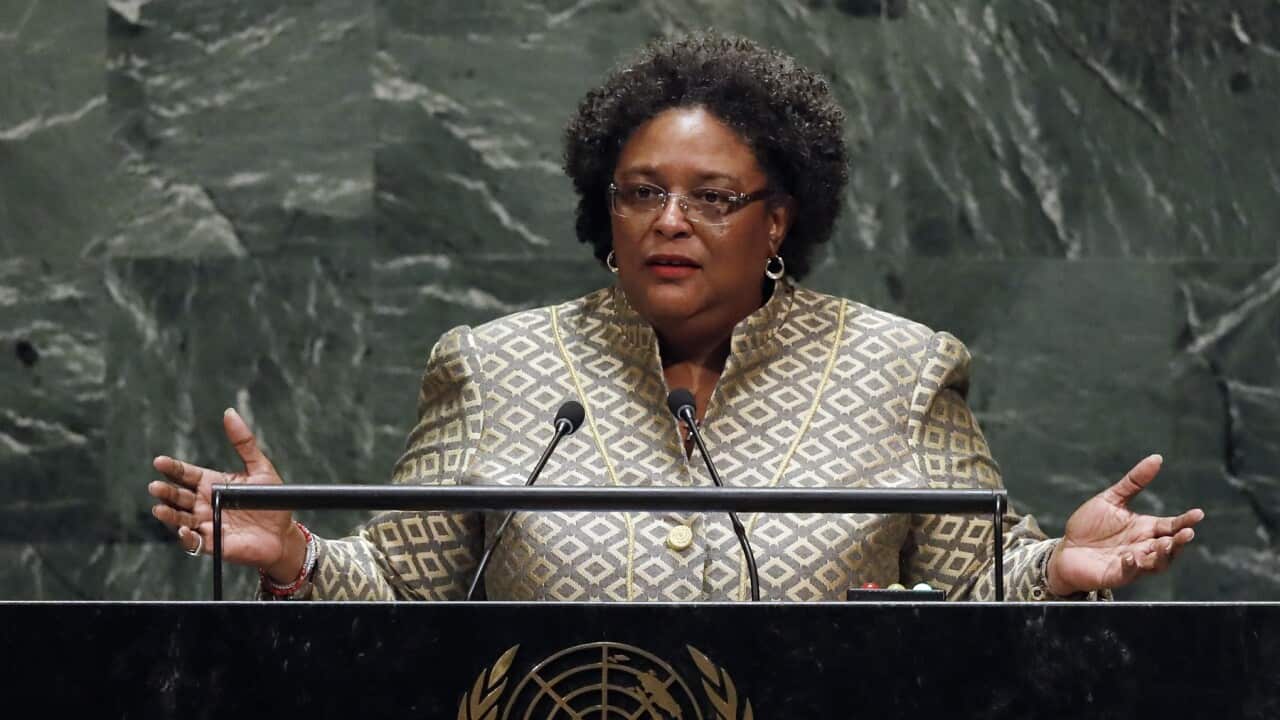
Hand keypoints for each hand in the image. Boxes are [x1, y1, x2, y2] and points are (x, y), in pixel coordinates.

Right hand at [147, 408, 304, 581]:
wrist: (284, 534)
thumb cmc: (272, 502)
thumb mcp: (260, 468)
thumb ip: (244, 443)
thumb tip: (229, 413)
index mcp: (212, 484)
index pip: (186, 474)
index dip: (173, 468)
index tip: (160, 461)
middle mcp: (204, 504)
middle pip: (178, 496)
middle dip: (166, 492)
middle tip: (156, 486)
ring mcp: (206, 524)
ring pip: (180, 519)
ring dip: (169, 515)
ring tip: (159, 508)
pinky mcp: (213, 544)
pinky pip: (194, 542)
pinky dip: (186, 538)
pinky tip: (183, 530)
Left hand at [1047, 454, 1204, 595]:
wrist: (1066, 550)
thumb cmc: (1090, 526)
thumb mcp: (1111, 499)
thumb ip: (1134, 481)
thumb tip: (1157, 458)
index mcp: (1146, 528)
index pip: (1171, 525)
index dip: (1185, 521)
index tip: (1198, 514)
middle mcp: (1144, 547)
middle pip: (1169, 547)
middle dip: (1179, 541)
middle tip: (1187, 533)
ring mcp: (1133, 563)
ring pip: (1156, 563)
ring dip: (1162, 555)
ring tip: (1164, 544)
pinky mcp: (1117, 575)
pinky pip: (1129, 573)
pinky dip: (1133, 566)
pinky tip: (1131, 556)